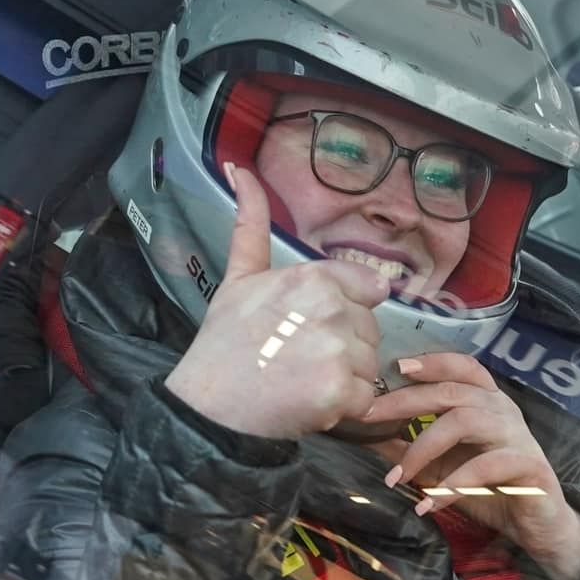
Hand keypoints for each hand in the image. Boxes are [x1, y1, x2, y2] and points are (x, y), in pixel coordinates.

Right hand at [164, 164, 391, 438]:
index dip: (344, 313)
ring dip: (345, 378)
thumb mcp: (239, 278)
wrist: (209, 408)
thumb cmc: (224, 344)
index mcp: (314, 277)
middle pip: (370, 329)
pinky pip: (366, 398)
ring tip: (300, 381)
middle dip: (344, 347)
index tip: (309, 328)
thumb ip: (251, 225)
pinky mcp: (340, 391)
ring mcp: (338, 351)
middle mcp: (331, 308)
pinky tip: (308, 402)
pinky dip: (343, 408)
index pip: (370, 289)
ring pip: (370, 364)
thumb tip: (241, 170)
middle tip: (296, 359)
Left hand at [361, 353, 579, 579]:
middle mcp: (504, 411)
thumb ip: (411, 450)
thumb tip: (367, 436)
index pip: (464, 367)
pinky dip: (452, 484)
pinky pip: (486, 466)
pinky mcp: (528, 466)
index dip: (433, 362)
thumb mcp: (442, 468)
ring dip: (423, 447)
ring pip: (466, 420)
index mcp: (487, 403)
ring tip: (399, 478)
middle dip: (406, 402)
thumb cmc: (490, 490)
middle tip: (369, 418)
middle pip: (453, 391)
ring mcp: (518, 436)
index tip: (398, 367)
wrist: (538, 527)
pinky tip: (429, 504)